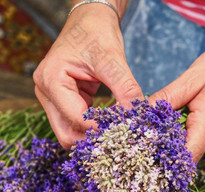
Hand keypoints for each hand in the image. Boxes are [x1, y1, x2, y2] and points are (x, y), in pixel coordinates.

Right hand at [33, 4, 142, 147]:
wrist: (91, 21)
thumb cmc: (97, 34)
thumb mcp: (113, 60)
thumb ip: (126, 89)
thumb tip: (138, 117)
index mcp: (51, 80)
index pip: (76, 119)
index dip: (102, 128)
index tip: (126, 131)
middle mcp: (46, 92)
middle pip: (67, 133)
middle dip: (93, 138)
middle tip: (120, 137)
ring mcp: (54, 98)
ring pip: (71, 131)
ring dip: (94, 133)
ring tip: (118, 129)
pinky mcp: (64, 100)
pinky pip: (78, 122)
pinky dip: (94, 125)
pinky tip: (111, 121)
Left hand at [149, 35, 204, 161]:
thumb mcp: (192, 76)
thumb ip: (167, 97)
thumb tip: (142, 113)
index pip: (187, 158)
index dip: (165, 161)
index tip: (147, 154)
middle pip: (186, 152)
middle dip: (165, 144)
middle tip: (149, 129)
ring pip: (193, 145)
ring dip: (178, 136)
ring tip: (165, 119)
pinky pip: (202, 139)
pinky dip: (189, 131)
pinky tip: (184, 115)